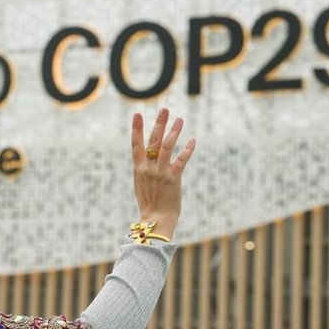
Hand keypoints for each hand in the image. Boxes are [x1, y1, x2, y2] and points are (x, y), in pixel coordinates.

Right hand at [130, 108, 195, 239]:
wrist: (156, 219)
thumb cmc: (149, 203)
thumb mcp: (141, 184)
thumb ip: (144, 169)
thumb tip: (148, 157)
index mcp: (138, 168)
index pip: (135, 144)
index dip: (136, 128)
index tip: (137, 114)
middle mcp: (149, 167)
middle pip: (154, 140)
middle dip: (159, 123)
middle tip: (165, 109)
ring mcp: (161, 171)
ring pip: (168, 146)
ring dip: (174, 131)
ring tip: (180, 119)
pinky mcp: (174, 177)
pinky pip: (182, 159)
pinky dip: (188, 149)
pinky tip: (193, 140)